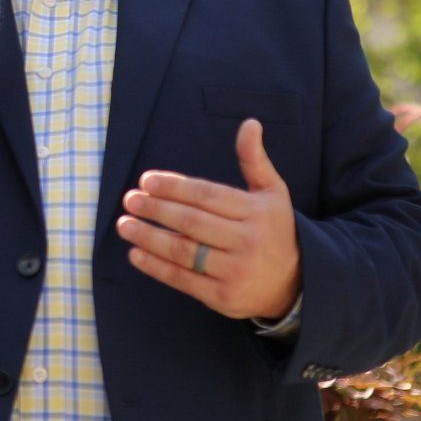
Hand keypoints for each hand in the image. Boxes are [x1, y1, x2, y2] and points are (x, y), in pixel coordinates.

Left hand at [117, 118, 301, 320]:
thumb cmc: (275, 230)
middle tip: (130, 200)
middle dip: (156, 209)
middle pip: (191, 222)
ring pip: (183, 251)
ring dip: (148, 237)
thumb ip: (254, 159)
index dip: (174, 187)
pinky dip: (156, 267)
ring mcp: (235, 271)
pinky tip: (136, 254)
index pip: (207, 195)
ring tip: (124, 224)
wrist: (296, 282)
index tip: (147, 181)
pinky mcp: (224, 297)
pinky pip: (183, 280)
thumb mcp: (273, 192)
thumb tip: (249, 123)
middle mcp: (247, 241)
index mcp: (257, 211)